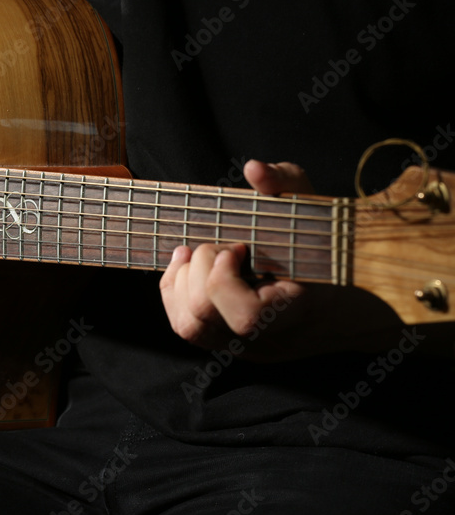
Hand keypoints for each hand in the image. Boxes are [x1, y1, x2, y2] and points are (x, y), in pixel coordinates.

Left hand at [158, 161, 398, 360]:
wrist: (339, 292)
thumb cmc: (321, 245)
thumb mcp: (310, 206)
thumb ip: (286, 183)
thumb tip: (255, 169)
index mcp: (294, 311)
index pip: (246, 316)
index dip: (224, 278)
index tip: (237, 247)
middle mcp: (264, 338)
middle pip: (203, 316)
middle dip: (199, 270)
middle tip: (222, 248)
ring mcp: (241, 345)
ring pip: (188, 327)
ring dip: (180, 281)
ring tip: (194, 254)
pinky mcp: (223, 341)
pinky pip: (185, 327)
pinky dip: (174, 292)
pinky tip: (185, 265)